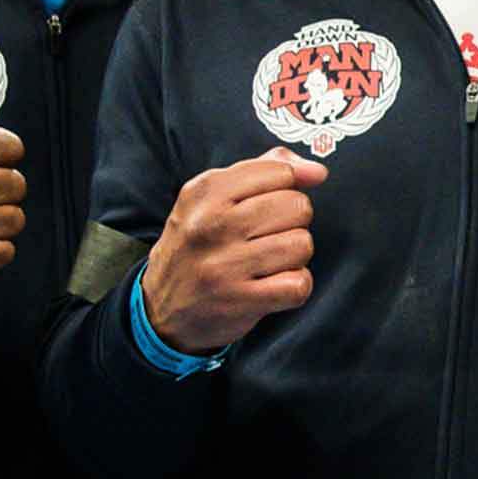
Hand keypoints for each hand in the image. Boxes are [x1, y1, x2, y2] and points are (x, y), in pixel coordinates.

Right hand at [141, 147, 324, 352]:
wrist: (160, 307)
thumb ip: (264, 171)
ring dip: (295, 256)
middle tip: (269, 236)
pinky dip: (295, 285)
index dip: (288, 188)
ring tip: (270, 261)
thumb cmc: (197, 246)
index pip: (279, 172)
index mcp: (205, 192)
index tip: (273, 202)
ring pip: (301, 244)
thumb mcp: (212, 198)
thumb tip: (317, 171)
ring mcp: (223, 265)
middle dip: (294, 222)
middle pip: (297, 207)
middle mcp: (211, 225)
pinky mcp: (239, 300)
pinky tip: (274, 284)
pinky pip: (298, 284)